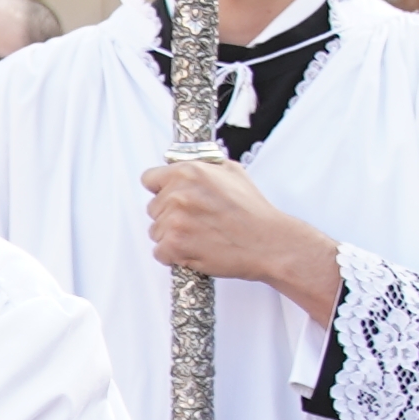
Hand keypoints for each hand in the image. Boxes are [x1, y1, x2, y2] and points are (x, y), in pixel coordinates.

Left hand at [142, 154, 344, 315]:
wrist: (268, 242)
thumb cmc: (253, 211)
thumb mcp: (232, 171)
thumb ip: (203, 166)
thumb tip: (186, 164)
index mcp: (188, 172)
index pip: (150, 179)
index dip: (161, 190)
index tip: (171, 198)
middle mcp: (178, 194)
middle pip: (153, 208)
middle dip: (169, 215)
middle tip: (196, 222)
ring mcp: (174, 221)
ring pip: (155, 231)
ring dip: (172, 236)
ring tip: (199, 236)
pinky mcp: (175, 245)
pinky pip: (159, 252)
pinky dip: (174, 255)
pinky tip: (194, 249)